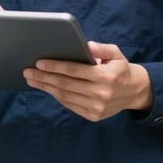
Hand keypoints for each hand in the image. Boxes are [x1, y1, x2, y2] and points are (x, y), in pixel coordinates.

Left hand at [23, 41, 152, 121]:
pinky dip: (56, 96)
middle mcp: (101, 94)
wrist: (134, 92)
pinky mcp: (93, 116)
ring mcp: (97, 107)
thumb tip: (85, 46)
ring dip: (46, 88)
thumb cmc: (120, 68)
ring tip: (32, 79)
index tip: (39, 62)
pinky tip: (47, 88)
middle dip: (44, 77)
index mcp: (106, 76)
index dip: (56, 66)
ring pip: (65, 96)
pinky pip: (70, 105)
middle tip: (28, 71)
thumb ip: (101, 48)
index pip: (75, 71)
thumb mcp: (115, 53)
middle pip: (66, 85)